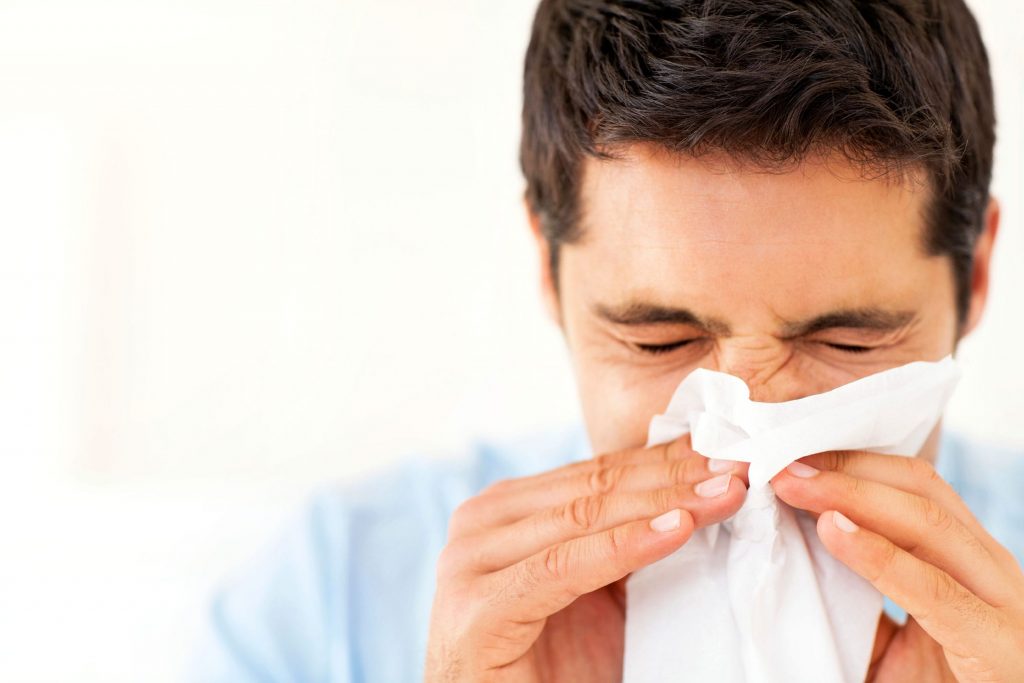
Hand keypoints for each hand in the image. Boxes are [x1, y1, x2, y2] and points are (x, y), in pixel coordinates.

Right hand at [425, 435, 749, 681]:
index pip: (595, 473)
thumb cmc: (554, 668)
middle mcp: (479, 523)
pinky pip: (564, 567)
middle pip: (593, 489)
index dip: (664, 459)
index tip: (728, 450)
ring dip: (664, 503)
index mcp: (504, 510)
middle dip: (673, 476)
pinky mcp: (479, 607)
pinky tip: (677, 531)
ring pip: (583, 518)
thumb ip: (623, 537)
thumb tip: (699, 484)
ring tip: (725, 495)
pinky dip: (625, 547)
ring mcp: (469, 561)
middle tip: (739, 466)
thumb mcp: (598, 589)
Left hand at [771, 450, 1023, 681]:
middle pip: (918, 489)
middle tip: (775, 460)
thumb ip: (858, 596)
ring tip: (790, 484)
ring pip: (928, 523)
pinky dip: (879, 556)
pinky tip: (834, 531)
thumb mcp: (893, 638)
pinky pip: (934, 590)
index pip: (912, 485)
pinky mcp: (1000, 645)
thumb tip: (798, 550)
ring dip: (849, 495)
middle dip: (841, 468)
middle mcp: (991, 569)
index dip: (848, 461)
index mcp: (968, 559)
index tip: (785, 452)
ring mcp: (1002, 603)